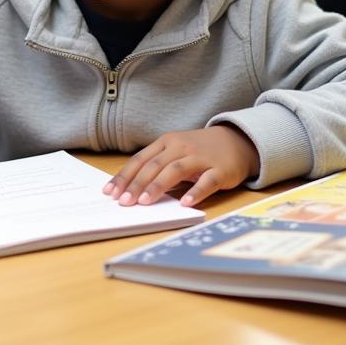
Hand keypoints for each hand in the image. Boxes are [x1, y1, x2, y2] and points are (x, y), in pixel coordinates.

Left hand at [102, 126, 260, 207]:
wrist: (236, 141)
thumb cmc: (198, 150)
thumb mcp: (175, 151)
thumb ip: (157, 165)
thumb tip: (131, 188)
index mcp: (166, 142)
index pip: (140, 159)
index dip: (124, 176)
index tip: (110, 192)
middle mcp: (180, 147)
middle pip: (154, 165)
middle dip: (136, 184)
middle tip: (124, 202)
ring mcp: (200, 158)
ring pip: (175, 170)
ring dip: (158, 186)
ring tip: (144, 201)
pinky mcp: (220, 170)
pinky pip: (206, 182)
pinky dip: (195, 192)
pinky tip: (185, 203)